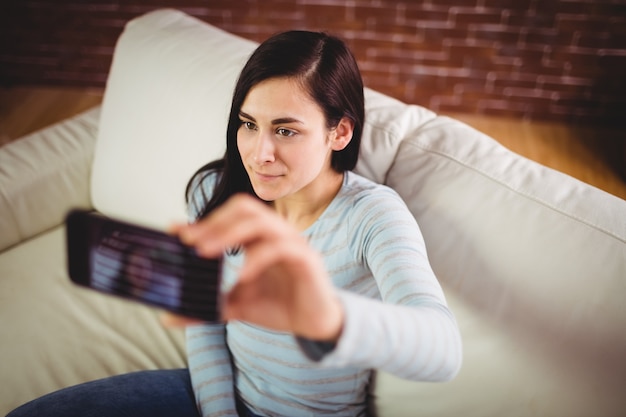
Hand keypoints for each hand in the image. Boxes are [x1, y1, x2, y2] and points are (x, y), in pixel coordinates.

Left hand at [172, 194, 343, 341]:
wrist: (314, 325)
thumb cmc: (279, 307)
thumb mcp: (237, 306)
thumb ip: (208, 305)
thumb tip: (168, 317)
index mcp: (259, 238)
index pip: (230, 216)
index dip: (204, 220)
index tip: (175, 231)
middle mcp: (276, 233)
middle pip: (246, 208)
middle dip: (216, 222)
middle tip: (191, 242)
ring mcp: (293, 242)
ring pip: (262, 221)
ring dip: (231, 233)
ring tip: (207, 252)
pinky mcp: (306, 258)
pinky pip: (281, 247)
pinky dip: (258, 258)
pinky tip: (242, 275)